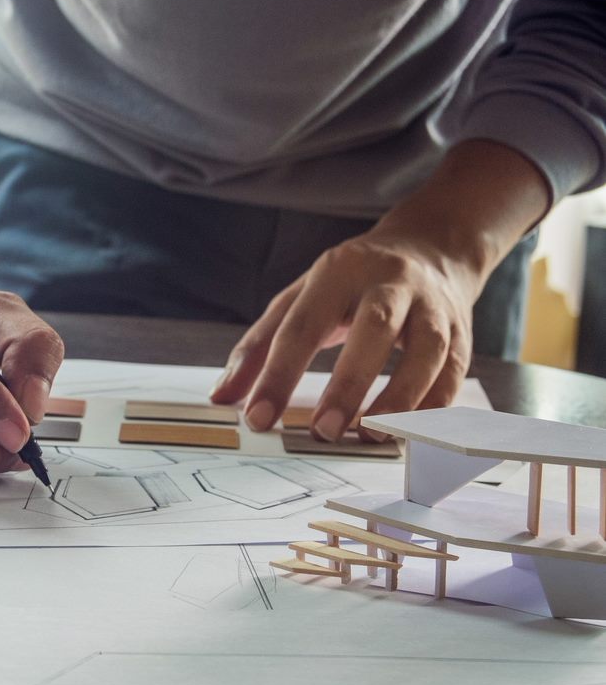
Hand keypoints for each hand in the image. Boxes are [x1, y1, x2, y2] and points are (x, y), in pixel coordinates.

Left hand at [210, 231, 479, 440]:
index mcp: (337, 272)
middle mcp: (391, 282)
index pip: (302, 325)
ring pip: (427, 350)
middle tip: (323, 431)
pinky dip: (436, 406)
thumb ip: (258, 347)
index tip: (257, 419)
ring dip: (401, 398)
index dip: (278, 375)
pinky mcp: (463, 330)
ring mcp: (433, 305)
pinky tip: (412, 433)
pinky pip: (455, 372)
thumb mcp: (297, 299)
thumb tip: (222, 398)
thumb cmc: (349, 284)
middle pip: (374, 329)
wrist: (430, 248)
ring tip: (370, 436)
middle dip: (349, 383)